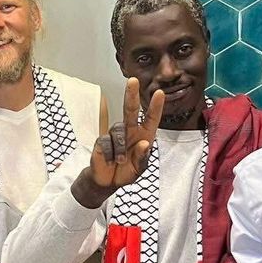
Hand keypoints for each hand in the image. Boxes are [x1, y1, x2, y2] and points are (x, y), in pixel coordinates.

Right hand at [72, 78, 164, 206]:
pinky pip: (106, 142)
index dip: (156, 106)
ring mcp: (114, 134)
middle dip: (131, 94)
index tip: (160, 93)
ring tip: (120, 161)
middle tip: (132, 81)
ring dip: (120, 148)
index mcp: (143, 135)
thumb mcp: (139, 169)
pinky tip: (109, 161)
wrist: (107, 181)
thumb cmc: (126, 172)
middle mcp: (130, 131)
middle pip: (130, 109)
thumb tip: (144, 143)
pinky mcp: (101, 140)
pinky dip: (109, 154)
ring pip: (118, 131)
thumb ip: (142, 157)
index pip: (151, 118)